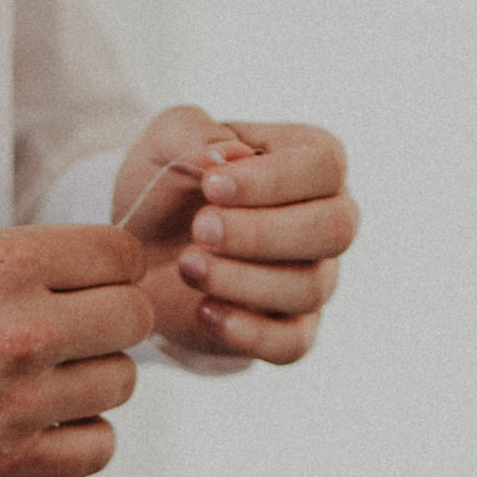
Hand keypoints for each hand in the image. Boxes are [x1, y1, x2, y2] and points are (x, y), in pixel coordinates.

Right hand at [0, 224, 155, 476]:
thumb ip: (30, 259)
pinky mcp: (9, 461)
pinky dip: (83, 436)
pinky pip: (99, 448)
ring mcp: (17, 402)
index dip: (113, 266)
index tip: (90, 281)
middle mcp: (20, 330)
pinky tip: (50, 422)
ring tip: (46, 377)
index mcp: (3, 265)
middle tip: (74, 330)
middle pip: (133, 317)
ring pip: (122, 383)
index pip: (121, 254)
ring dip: (93, 379)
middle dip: (110, 320)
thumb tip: (109, 270)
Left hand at [111, 107, 355, 365]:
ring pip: (310, 287)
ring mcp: (315, 278)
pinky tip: (205, 311)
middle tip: (199, 229)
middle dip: (261, 232)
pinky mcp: (291, 330)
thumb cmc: (166, 188)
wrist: (141, 252)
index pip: (326, 165)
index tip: (210, 186)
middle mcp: (327, 220)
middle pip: (335, 228)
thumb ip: (192, 132)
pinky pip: (294, 343)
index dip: (272, 179)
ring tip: (187, 264)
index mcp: (310, 162)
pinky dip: (248, 332)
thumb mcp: (164, 143)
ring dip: (241, 278)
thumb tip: (228, 156)